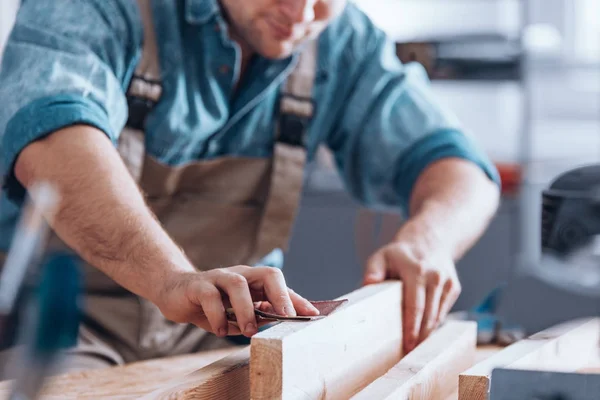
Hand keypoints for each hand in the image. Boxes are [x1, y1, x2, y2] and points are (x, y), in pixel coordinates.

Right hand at [155, 266, 319, 337]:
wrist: (175, 292)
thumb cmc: (212, 304)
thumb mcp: (237, 313)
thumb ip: (258, 316)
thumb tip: (282, 324)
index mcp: (253, 282)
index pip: (281, 285)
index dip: (297, 299)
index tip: (313, 314)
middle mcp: (239, 275)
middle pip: (267, 274)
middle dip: (280, 295)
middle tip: (285, 318)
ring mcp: (218, 277)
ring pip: (238, 285)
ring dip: (246, 310)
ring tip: (248, 331)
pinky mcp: (198, 285)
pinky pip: (210, 296)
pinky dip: (217, 315)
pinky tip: (219, 330)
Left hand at [364, 233, 460, 353]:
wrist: (430, 240)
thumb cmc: (400, 254)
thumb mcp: (382, 256)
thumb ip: (373, 270)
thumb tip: (367, 284)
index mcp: (417, 270)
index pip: (415, 305)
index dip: (411, 327)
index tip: (407, 344)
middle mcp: (436, 277)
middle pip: (429, 315)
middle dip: (419, 337)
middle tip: (409, 354)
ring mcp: (447, 283)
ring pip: (438, 317)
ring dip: (427, 333)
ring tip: (414, 348)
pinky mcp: (454, 288)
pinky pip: (443, 312)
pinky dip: (433, 323)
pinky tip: (423, 332)